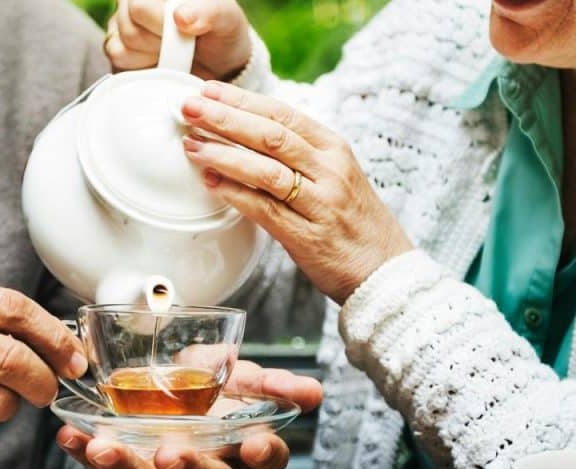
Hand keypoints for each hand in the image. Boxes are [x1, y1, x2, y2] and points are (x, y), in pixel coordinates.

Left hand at [57, 361, 321, 468]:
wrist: (166, 408)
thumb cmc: (210, 396)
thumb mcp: (236, 379)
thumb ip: (264, 381)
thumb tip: (304, 388)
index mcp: (245, 449)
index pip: (267, 460)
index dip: (265, 454)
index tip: (256, 441)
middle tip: (169, 453)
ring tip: (102, 447)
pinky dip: (85, 455)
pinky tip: (70, 436)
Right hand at [105, 0, 251, 80]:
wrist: (218, 64)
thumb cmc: (221, 34)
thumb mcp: (227, 19)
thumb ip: (209, 12)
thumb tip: (180, 17)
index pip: (141, 6)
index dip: (161, 24)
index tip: (185, 30)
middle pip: (129, 27)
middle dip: (159, 43)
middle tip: (182, 43)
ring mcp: (121, 19)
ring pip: (120, 46)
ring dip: (151, 56)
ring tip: (172, 50)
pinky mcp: (115, 44)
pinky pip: (116, 60)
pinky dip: (140, 66)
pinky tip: (158, 59)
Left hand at [179, 82, 413, 303]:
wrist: (385, 270)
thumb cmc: (353, 222)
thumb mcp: (335, 175)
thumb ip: (299, 154)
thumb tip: (248, 132)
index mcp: (335, 149)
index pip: (283, 113)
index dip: (242, 101)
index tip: (209, 91)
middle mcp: (330, 170)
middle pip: (271, 135)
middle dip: (225, 118)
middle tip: (190, 108)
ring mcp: (320, 203)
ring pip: (266, 169)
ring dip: (223, 155)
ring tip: (192, 145)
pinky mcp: (307, 236)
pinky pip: (265, 209)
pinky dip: (234, 194)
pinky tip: (210, 183)